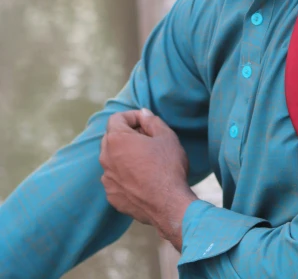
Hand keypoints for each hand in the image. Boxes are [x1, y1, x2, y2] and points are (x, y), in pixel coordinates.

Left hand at [100, 109, 197, 249]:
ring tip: (145, 160)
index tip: (146, 122)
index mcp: (116, 140)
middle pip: (111, 137)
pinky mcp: (112, 196)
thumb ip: (151, 120)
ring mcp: (107, 179)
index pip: (117, 118)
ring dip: (124, 155)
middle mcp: (106, 158)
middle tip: (147, 139)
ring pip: (112, 159)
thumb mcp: (166, 136)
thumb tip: (143, 113)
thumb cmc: (168, 166)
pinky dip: (124, 174)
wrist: (169, 205)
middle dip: (127, 134)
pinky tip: (142, 178)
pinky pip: (115, 178)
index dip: (132, 116)